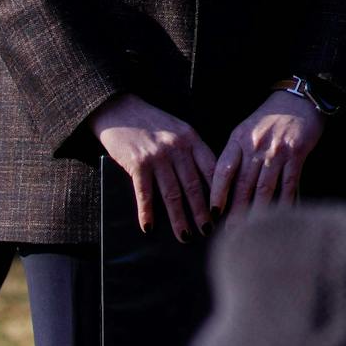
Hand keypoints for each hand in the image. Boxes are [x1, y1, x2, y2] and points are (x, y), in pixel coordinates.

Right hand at [90, 93, 218, 240]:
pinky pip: (144, 192)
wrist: (120, 110)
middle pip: (194, 185)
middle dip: (202, 211)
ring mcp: (158, 155)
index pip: (211, 169)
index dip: (219, 191)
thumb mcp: (178, 131)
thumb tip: (202, 184)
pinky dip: (147, 212)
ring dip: (179, 218)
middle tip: (209, 231)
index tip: (225, 210)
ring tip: (186, 236)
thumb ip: (190, 151)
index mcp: (192, 139)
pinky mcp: (137, 163)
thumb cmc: (151, 123)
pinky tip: (149, 227)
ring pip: (172, 193)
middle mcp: (178, 147)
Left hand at [210, 90, 324, 217]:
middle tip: (231, 231)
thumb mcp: (246, 130)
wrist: (300, 98)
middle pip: (243, 183)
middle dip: (236, 209)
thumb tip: (224, 187)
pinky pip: (289, 182)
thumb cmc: (270, 117)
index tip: (213, 212)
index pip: (223, 170)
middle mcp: (256, 145)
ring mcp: (277, 150)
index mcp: (239, 139)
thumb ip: (235, 154)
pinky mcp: (297, 153)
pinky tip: (282, 213)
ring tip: (251, 228)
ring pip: (265, 186)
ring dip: (257, 210)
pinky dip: (286, 200)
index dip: (217, 193)